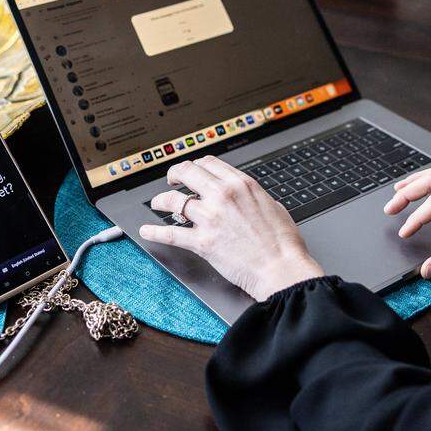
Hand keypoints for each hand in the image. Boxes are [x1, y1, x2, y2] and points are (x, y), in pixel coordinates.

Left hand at [139, 156, 323, 300]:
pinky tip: (147, 231)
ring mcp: (210, 218)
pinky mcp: (202, 242)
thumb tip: (244, 195)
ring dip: (161, 200)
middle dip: (175, 174)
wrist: (281, 268)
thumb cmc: (283, 242)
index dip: (196, 165)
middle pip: (187, 173)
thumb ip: (252, 195)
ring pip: (174, 200)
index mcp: (241, 184)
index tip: (192, 171)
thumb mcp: (272, 204)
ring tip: (157, 203)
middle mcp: (222, 196)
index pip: (209, 163)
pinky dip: (155, 232)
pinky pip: (170, 234)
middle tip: (171, 180)